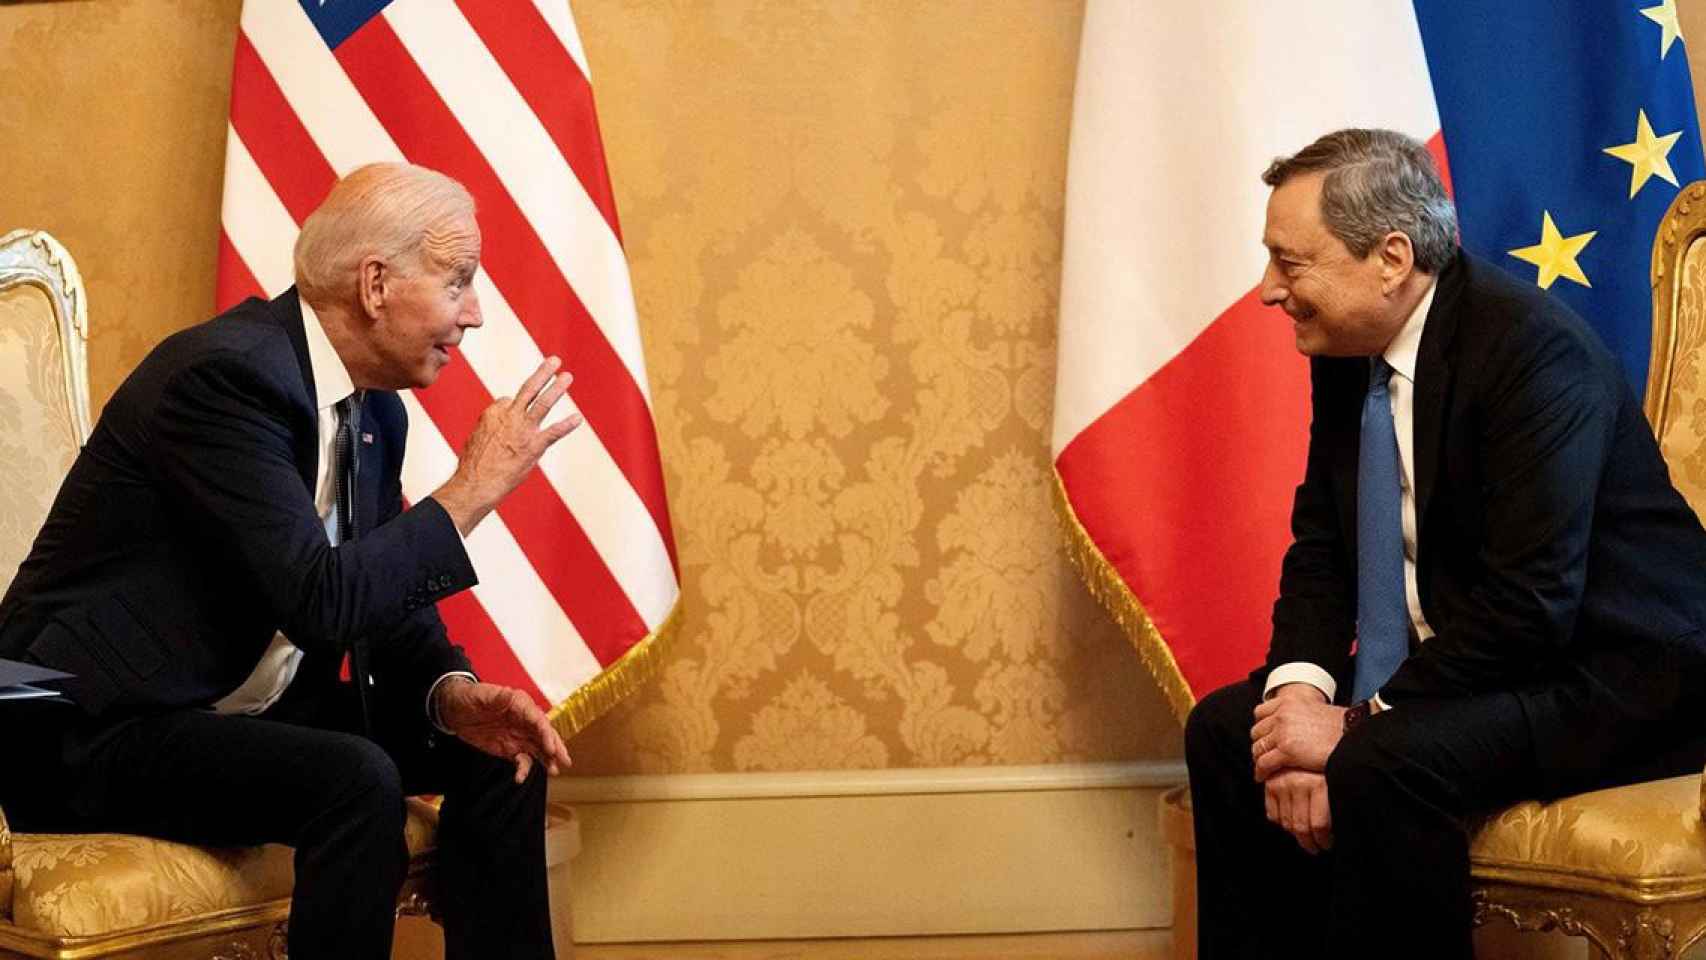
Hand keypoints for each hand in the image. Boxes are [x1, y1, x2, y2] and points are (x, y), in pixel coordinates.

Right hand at [433, 357, 582, 535]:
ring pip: (542, 403)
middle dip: (543, 373)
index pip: (509, 400)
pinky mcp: (533, 446)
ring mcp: (523, 430)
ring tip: (567, 376)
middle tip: (555, 360)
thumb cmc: (474, 465)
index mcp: (492, 413)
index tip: (514, 415)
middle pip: (528, 389)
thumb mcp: (476, 438)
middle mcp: (508, 416)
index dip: (513, 407)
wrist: (475, 483)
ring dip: (557, 388)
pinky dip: (567, 425)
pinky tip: (578, 418)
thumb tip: (498, 418)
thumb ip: (490, 425)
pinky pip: (554, 432)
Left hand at [436, 679, 572, 782]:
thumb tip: (509, 694)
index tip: (550, 747)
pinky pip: (521, 760)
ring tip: (553, 771)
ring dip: (547, 760)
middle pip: (544, 735)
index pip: (538, 720)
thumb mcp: (481, 695)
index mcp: (520, 705)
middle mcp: (524, 721)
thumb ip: (498, 697)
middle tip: (564, 760)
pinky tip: (520, 777)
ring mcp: (518, 736)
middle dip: (555, 747)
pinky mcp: (509, 749)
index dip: (546, 734)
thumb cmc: (469, 697)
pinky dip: (523, 769)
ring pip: (538, 749)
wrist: (454, 710)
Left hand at [1251, 684, 1344, 779]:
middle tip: (1264, 755)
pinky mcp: (1287, 751)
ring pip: (1258, 748)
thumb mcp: (1315, 710)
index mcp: (1288, 702)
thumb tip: (1291, 726)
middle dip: (1260, 744)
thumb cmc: (1341, 727)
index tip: (1265, 737)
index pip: (1261, 713)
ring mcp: (1283, 732)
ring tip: (1264, 768)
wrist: (1354, 737)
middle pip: (1257, 731)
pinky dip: (1261, 772)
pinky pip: (1264, 763)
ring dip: (1259, 759)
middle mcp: (1282, 714)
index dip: (1262, 727)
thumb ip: (1298, 715)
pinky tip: (1263, 777)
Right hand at [1264, 769, 1332, 853]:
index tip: (1326, 845)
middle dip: (1309, 842)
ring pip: (1286, 822)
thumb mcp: (1336, 787)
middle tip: (1316, 847)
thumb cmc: (1330, 770)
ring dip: (1295, 834)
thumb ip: (1332, 809)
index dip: (1323, 840)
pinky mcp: (1271, 784)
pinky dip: (1281, 822)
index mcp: (1318, 785)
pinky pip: (1273, 814)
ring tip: (1305, 837)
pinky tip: (1292, 824)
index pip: (1318, 825)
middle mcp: (1298, 783)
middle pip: (1301, 826)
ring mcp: (1282, 783)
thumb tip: (1330, 836)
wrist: (1314, 749)